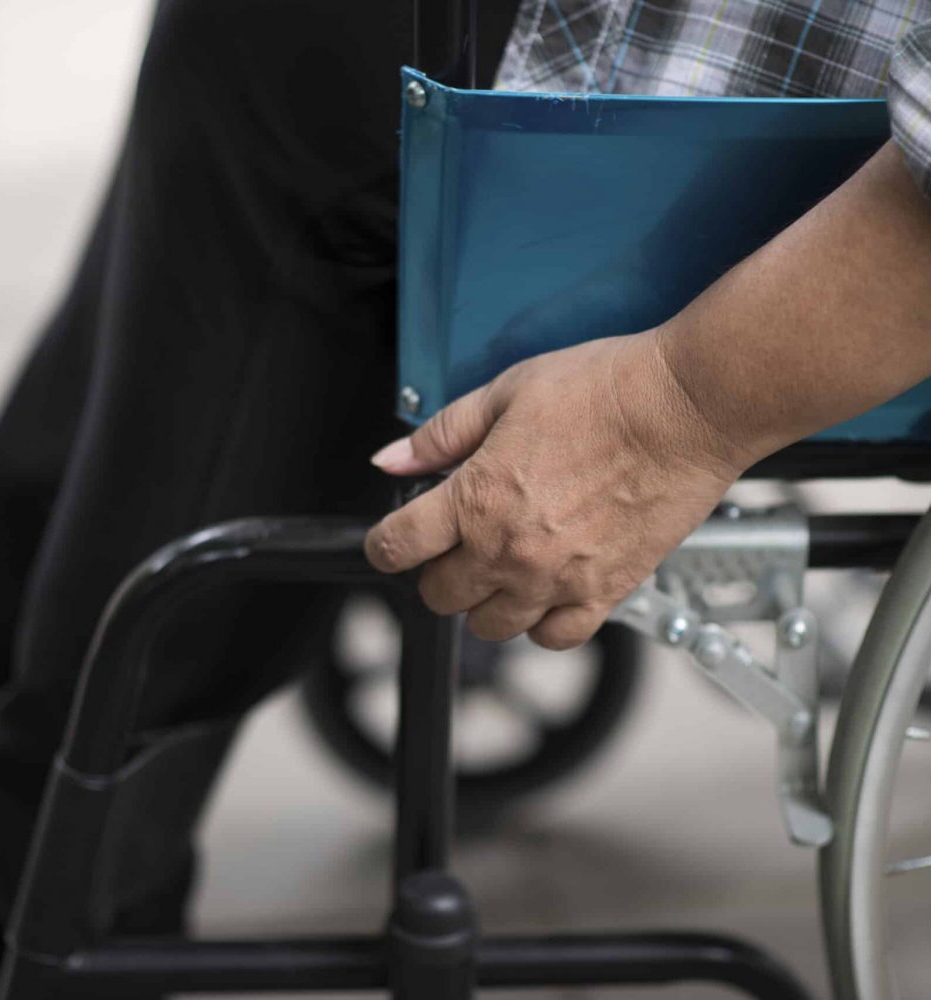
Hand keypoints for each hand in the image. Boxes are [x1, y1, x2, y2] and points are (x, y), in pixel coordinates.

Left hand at [364, 330, 745, 649]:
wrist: (685, 407)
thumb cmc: (604, 391)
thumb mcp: (505, 393)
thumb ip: (440, 435)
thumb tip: (392, 459)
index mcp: (476, 498)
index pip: (397, 546)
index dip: (383, 544)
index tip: (391, 541)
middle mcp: (509, 550)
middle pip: (439, 595)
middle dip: (435, 571)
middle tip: (454, 544)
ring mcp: (556, 579)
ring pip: (490, 626)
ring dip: (484, 600)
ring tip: (502, 565)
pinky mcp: (604, 593)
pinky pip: (554, 638)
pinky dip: (540, 624)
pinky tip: (545, 591)